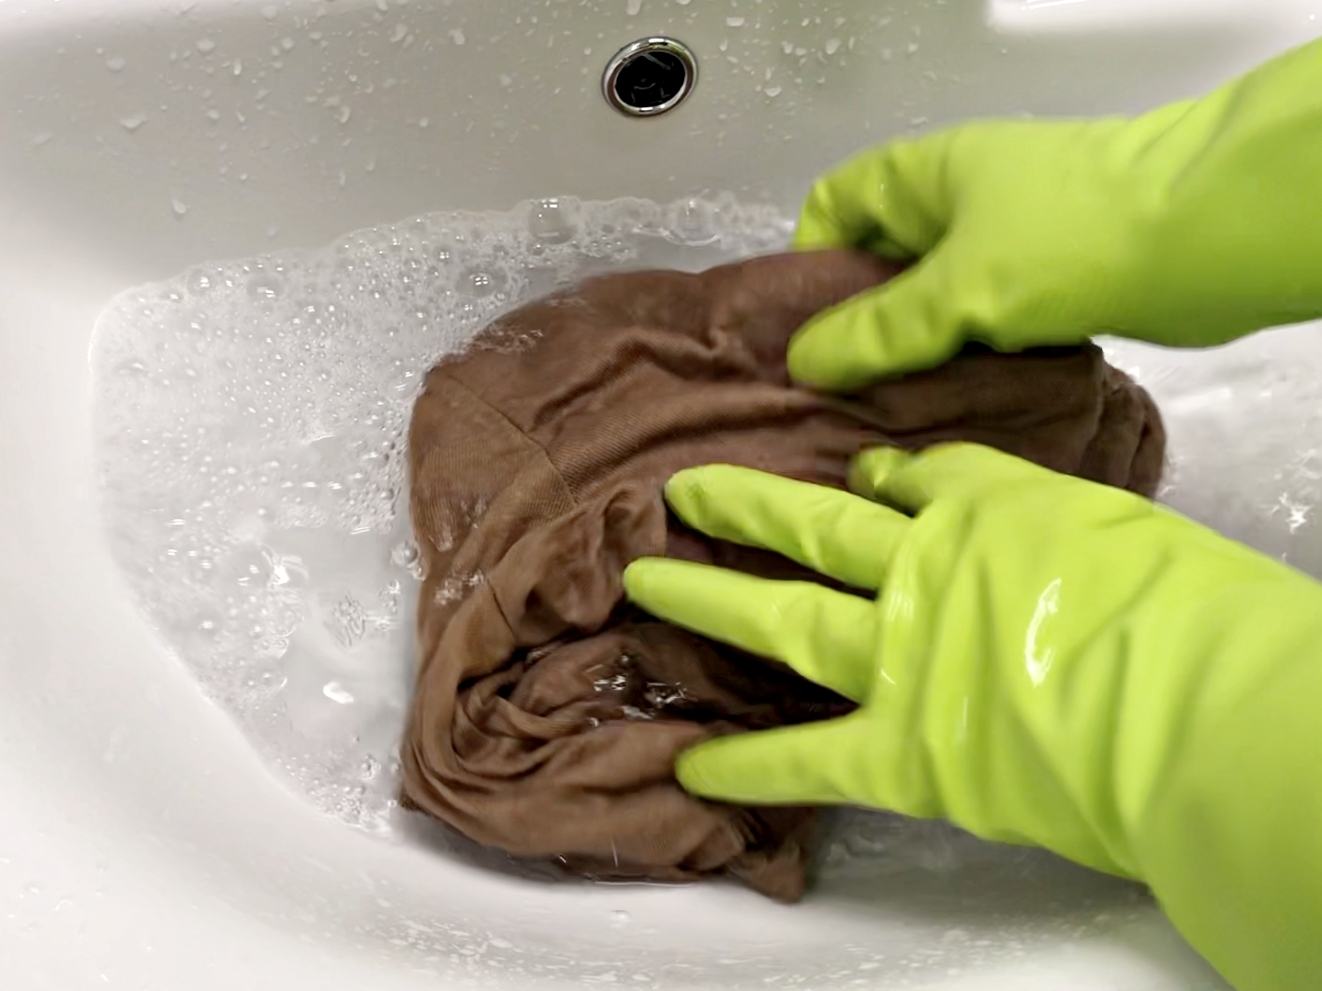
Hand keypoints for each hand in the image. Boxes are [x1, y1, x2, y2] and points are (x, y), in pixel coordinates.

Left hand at [623, 446, 1321, 990]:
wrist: (1193, 704)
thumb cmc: (1186, 609)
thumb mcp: (1117, 528)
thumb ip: (1043, 515)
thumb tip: (1010, 521)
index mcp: (987, 512)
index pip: (917, 480)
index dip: (878, 478)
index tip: (854, 476)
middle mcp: (923, 573)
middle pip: (816, 530)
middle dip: (747, 507)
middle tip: (683, 491)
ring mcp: (900, 657)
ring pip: (785, 618)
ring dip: (710, 598)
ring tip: (646, 580)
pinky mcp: (900, 749)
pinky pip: (806, 757)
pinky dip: (747, 764)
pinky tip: (692, 765)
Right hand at [788, 37, 1321, 388]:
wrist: (1210, 234)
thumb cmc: (1067, 240)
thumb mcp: (955, 289)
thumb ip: (876, 331)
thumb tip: (803, 364)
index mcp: (923, 174)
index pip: (834, 205)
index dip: (808, 264)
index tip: (801, 335)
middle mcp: (958, 201)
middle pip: (881, 262)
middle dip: (857, 324)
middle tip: (835, 395)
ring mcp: (1007, 240)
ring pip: (934, 300)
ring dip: (914, 351)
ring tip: (885, 416)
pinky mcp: (1048, 281)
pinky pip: (982, 323)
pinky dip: (965, 359)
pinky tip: (951, 409)